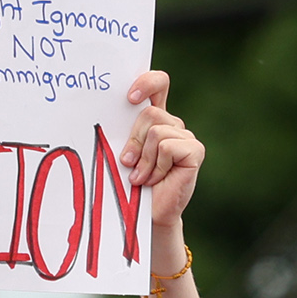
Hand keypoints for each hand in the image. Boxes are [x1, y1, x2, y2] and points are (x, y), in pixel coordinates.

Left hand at [118, 71, 204, 233]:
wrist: (147, 215)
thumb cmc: (130, 185)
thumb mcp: (122, 154)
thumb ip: (121, 133)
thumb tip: (102, 113)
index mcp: (155, 119)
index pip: (158, 83)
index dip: (147, 82)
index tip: (130, 98)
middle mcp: (173, 125)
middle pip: (150, 113)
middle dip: (134, 140)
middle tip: (128, 163)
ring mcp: (186, 137)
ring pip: (157, 131)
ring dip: (144, 159)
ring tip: (142, 177)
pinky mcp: (195, 151)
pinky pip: (167, 147)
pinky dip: (156, 166)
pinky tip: (157, 179)